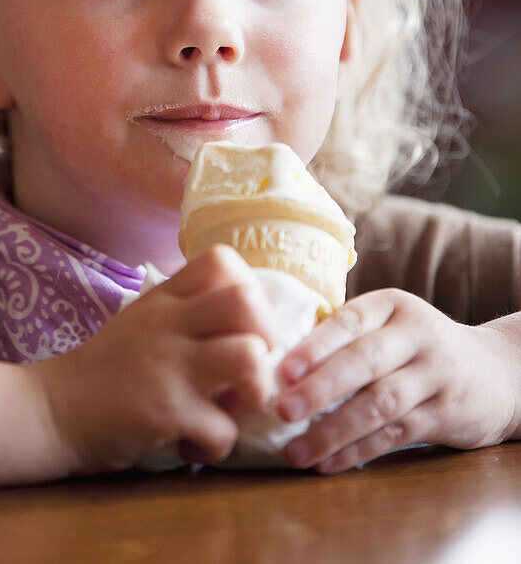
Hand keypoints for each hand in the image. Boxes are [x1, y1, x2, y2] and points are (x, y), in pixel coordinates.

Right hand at [37, 245, 278, 474]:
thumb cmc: (104, 368)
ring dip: (256, 390)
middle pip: (245, 301)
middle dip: (267, 336)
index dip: (249, 290)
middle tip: (251, 366)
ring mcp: (169, 366)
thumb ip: (186, 312)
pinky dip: (218, 444)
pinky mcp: (166, 412)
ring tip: (233, 406)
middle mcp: (169, 323)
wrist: (51, 410)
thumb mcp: (143, 321)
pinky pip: (223, 428)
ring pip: (249, 357)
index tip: (242, 326)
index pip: (222, 261)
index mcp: (165, 298)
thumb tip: (247, 325)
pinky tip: (194, 444)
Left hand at [274, 288, 519, 473]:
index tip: (282, 370)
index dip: (316, 346)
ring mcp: (434, 376)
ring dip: (335, 430)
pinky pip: (396, 436)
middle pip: (365, 362)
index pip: (350, 322)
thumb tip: (275, 363)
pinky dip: (358, 451)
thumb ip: (346, 336)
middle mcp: (417, 337)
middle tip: (283, 409)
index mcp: (392, 306)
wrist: (494, 371)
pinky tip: (329, 462)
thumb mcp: (390, 323)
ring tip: (297, 450)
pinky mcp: (444, 416)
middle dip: (321, 388)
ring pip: (381, 404)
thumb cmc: (417, 346)